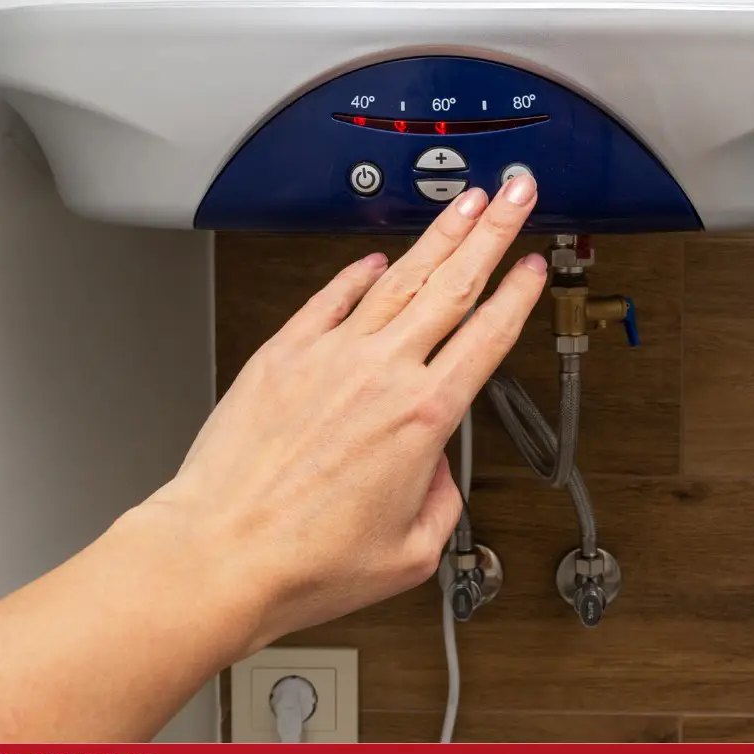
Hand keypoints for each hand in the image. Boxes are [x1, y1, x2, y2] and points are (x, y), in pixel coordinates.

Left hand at [142, 173, 546, 658]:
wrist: (221, 552)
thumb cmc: (305, 560)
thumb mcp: (409, 553)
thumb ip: (440, 505)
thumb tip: (433, 475)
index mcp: (423, 417)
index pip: (487, 334)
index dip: (517, 292)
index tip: (532, 264)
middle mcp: (381, 373)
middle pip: (452, 283)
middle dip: (492, 229)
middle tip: (515, 193)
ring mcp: (330, 355)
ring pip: (398, 278)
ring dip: (437, 236)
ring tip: (463, 203)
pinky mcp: (284, 354)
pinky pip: (330, 298)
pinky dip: (356, 273)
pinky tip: (374, 258)